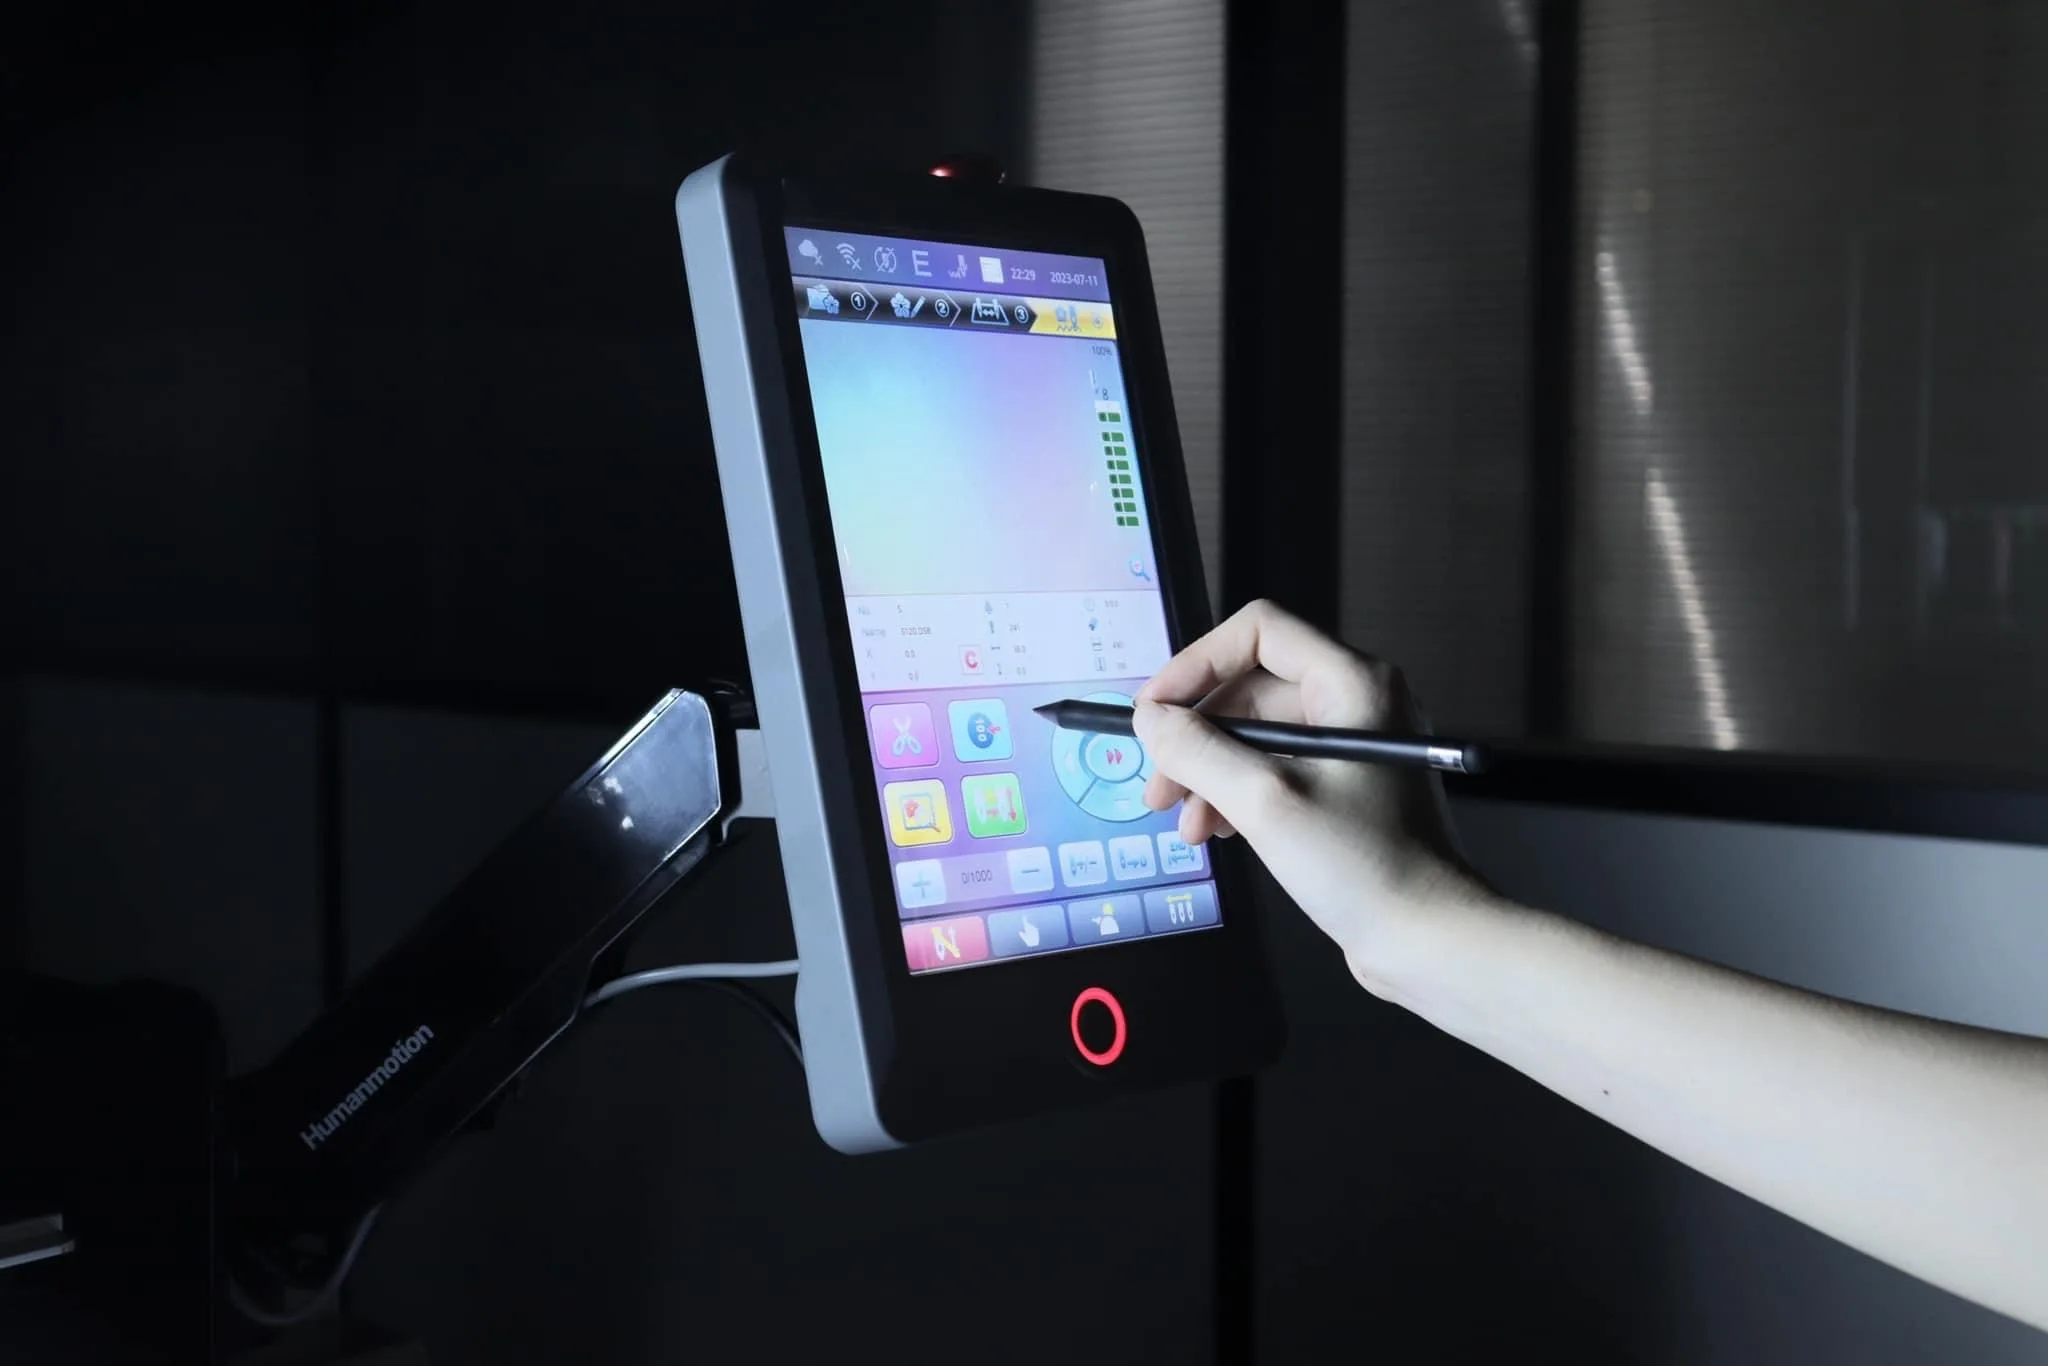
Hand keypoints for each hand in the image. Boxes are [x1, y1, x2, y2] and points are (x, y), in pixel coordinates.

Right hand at [1132, 600, 1482, 987]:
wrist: (1429, 940)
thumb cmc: (1364, 865)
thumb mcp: (1265, 801)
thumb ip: (1197, 751)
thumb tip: (1150, 719)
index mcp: (1352, 683)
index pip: (1259, 633)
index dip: (1197, 663)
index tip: (1155, 709)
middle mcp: (1356, 703)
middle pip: (1251, 689)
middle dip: (1196, 736)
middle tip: (1158, 783)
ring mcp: (1353, 748)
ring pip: (1258, 736)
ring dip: (1210, 773)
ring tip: (1186, 823)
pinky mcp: (1345, 790)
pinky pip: (1276, 771)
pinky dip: (1238, 794)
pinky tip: (1216, 831)